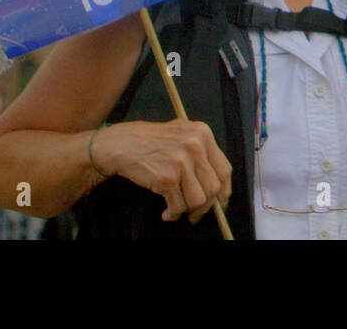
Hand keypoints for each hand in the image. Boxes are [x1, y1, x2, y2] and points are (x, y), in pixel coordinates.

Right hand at [93, 118, 231, 224]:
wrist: (121, 144)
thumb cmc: (150, 141)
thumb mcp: (182, 134)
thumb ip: (201, 152)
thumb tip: (217, 184)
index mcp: (203, 134)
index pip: (224, 169)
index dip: (224, 190)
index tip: (220, 201)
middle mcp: (195, 146)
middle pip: (214, 187)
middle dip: (205, 206)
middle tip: (196, 213)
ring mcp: (182, 162)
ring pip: (199, 199)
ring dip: (188, 210)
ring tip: (178, 209)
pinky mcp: (167, 177)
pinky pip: (179, 205)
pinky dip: (173, 213)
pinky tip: (167, 211)